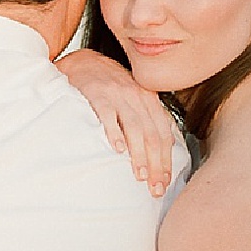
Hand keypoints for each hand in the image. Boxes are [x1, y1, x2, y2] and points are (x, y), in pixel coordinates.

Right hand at [58, 50, 177, 196]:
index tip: (165, 183)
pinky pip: (108, 115)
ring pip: (135, 127)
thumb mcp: (133, 98)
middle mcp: (137, 96)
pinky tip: (118, 149)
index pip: (164, 134)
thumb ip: (147, 119)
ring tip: (141, 175)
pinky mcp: (97, 94)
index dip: (166, 161)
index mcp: (149, 100)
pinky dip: (114, 132)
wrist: (83, 61)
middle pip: (153, 135)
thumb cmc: (108, 85)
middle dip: (157, 165)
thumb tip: (162, 150)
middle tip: (155, 188)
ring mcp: (117, 94)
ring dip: (140, 154)